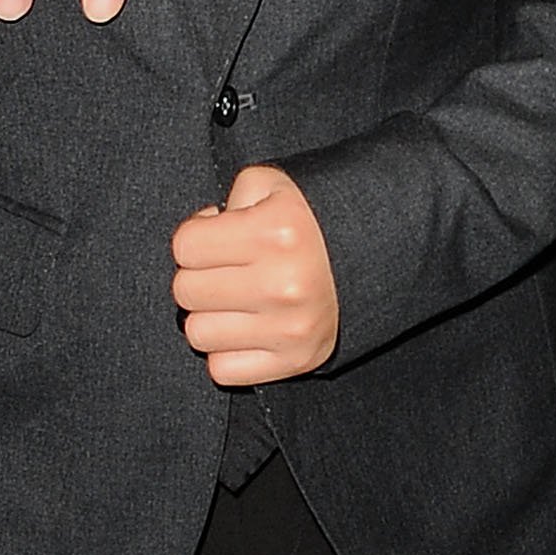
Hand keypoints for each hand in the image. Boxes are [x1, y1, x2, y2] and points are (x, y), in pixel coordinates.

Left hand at [173, 166, 339, 384]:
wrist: (370, 257)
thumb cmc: (308, 220)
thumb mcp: (273, 186)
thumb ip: (230, 197)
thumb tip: (199, 238)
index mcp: (277, 231)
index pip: (185, 245)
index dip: (197, 238)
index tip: (218, 238)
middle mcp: (284, 282)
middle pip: (185, 290)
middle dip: (201, 276)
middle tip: (229, 269)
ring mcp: (290, 327)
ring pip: (198, 332)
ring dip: (212, 316)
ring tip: (239, 299)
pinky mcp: (295, 361)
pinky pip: (221, 368)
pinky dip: (228, 351)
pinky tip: (250, 327)